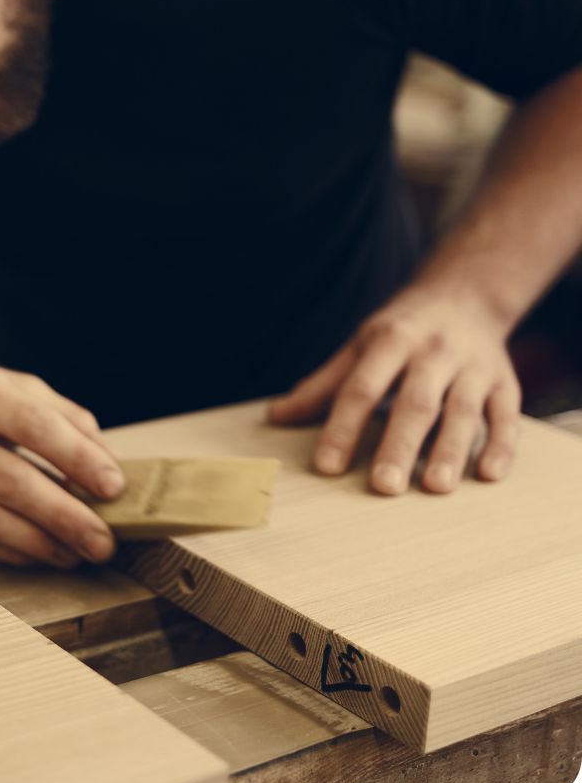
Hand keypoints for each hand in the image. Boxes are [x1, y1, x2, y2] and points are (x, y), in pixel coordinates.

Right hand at [0, 358, 123, 566]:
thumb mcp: (15, 387)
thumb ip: (66, 419)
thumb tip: (108, 466)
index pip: (28, 423)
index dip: (75, 457)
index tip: (113, 486)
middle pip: (6, 479)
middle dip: (62, 515)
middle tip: (103, 540)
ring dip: (40, 543)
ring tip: (79, 552)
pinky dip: (13, 551)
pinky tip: (44, 553)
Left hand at [268, 289, 520, 494]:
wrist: (465, 294)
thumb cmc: (401, 330)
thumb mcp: (359, 346)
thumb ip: (322, 385)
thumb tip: (275, 417)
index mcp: (389, 341)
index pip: (361, 388)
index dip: (342, 428)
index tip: (326, 467)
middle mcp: (432, 353)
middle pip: (414, 402)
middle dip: (399, 445)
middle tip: (384, 486)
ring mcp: (473, 367)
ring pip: (462, 411)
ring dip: (451, 450)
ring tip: (435, 488)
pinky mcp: (505, 381)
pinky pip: (507, 415)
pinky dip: (501, 445)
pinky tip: (488, 476)